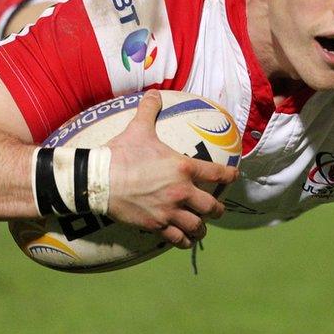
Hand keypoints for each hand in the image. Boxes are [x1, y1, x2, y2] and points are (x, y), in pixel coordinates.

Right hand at [105, 90, 238, 248]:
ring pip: (197, 227)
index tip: (234, 176)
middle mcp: (182, 192)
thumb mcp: (138, 128)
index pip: (217, 174)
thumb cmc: (121, 153)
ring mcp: (169, 211)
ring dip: (201, 227)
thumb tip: (153, 93)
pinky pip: (178, 239)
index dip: (229, 176)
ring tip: (200, 227)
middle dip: (217, 209)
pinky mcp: (156, 226)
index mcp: (183, 168)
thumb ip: (149, 110)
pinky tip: (184, 238)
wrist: (99, 180)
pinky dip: (184, 240)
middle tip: (216, 209)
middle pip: (212, 206)